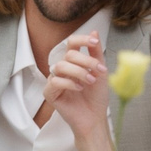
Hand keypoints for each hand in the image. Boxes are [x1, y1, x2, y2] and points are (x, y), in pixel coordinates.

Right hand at [38, 32, 114, 150]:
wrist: (95, 118)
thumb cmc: (96, 97)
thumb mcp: (100, 72)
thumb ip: (96, 53)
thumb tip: (94, 32)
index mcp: (73, 62)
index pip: (71, 43)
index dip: (81, 40)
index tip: (94, 42)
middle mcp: (62, 69)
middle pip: (68, 55)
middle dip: (85, 60)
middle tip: (99, 70)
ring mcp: (54, 81)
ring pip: (60, 66)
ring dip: (78, 72)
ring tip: (91, 81)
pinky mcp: (50, 94)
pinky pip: (54, 82)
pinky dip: (69, 83)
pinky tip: (79, 89)